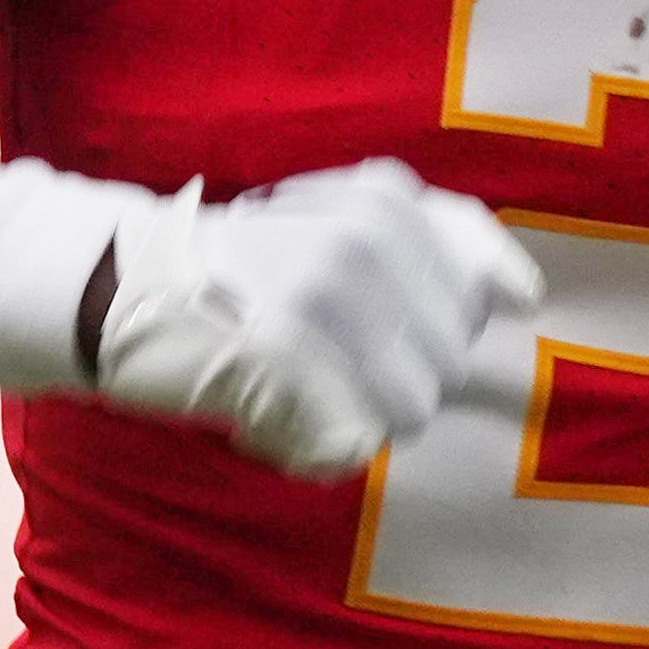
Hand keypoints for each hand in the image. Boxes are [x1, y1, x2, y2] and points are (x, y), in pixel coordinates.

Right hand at [89, 164, 542, 480]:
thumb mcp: (346, 216)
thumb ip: (436, 241)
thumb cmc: (250, 265)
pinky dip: (316, 448)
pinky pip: (353, 444)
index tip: (392, 329)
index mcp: (387, 200)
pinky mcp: (286, 364)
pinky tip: (267, 416)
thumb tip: (524, 295)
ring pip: (408, 411)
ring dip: (359, 416)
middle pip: (450, 364)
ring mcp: (324, 302)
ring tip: (299, 385)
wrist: (124, 285)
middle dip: (399, 378)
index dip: (446, 324)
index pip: (485, 286)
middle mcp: (365, 242)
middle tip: (324, 358)